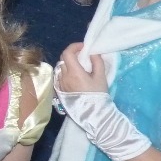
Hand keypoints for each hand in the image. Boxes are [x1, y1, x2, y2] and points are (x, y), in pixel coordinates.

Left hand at [54, 45, 149, 160]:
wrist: (92, 114)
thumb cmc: (98, 95)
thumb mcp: (101, 77)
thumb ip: (97, 62)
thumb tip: (93, 53)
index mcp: (74, 72)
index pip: (67, 53)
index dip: (74, 46)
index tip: (84, 47)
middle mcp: (64, 77)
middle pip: (62, 58)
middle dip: (71, 53)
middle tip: (82, 54)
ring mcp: (60, 84)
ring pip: (60, 67)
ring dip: (68, 62)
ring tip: (79, 65)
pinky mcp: (59, 90)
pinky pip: (59, 76)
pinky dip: (65, 71)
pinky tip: (74, 75)